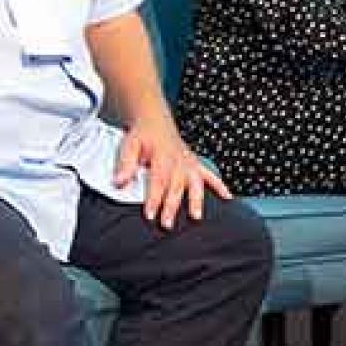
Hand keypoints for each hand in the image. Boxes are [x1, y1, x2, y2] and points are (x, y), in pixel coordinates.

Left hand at [116, 116, 231, 229]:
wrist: (154, 121)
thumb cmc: (142, 136)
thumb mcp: (129, 146)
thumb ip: (125, 165)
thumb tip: (118, 183)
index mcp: (162, 155)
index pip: (158, 180)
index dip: (154, 198)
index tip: (150, 214)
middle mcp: (178, 159)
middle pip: (176, 185)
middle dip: (172, 205)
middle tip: (166, 223)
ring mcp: (189, 162)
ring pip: (195, 182)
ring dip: (196, 199)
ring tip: (196, 216)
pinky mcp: (196, 163)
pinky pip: (210, 175)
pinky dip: (220, 185)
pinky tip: (227, 198)